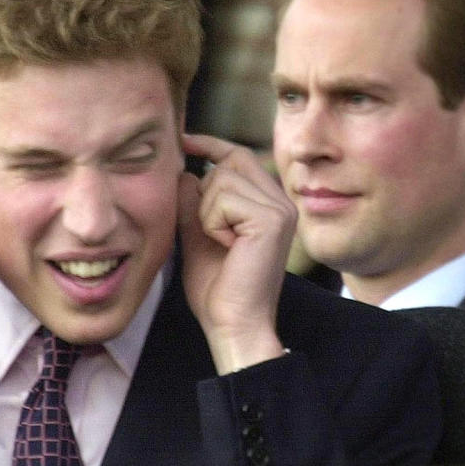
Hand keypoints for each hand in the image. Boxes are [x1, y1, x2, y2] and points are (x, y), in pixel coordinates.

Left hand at [178, 134, 295, 373]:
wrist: (233, 324)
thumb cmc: (218, 289)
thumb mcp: (197, 235)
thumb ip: (192, 202)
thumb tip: (185, 169)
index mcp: (269, 204)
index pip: (239, 157)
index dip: (210, 145)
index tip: (183, 141)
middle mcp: (281, 202)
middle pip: (228, 162)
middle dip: (204, 194)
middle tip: (212, 234)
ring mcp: (281, 208)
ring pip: (221, 180)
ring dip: (206, 213)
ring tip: (222, 244)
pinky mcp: (273, 219)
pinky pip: (223, 199)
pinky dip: (213, 222)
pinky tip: (228, 247)